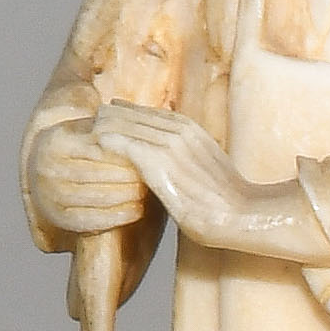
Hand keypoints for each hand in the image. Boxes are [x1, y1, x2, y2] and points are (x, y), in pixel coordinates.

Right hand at [26, 116, 149, 236]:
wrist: (59, 175)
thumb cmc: (88, 150)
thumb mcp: (91, 131)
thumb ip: (109, 124)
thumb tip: (141, 112)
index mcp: (55, 141)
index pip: (99, 146)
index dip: (128, 150)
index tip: (152, 153)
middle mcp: (47, 168)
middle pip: (98, 173)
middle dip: (131, 175)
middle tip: (157, 175)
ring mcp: (50, 195)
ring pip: (98, 196)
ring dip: (128, 195)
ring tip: (150, 190)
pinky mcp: (59, 218)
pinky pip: (93, 220)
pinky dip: (119, 215)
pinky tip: (138, 209)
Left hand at [88, 102, 329, 264]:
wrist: (242, 216)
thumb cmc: (229, 204)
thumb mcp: (209, 173)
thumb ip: (190, 163)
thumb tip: (175, 170)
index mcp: (196, 132)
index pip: (155, 114)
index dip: (132, 114)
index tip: (113, 117)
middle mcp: (183, 132)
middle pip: (137, 115)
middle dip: (113, 116)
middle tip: (92, 120)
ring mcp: (171, 146)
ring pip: (126, 125)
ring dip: (105, 126)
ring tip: (86, 129)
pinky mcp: (160, 163)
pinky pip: (124, 144)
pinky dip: (108, 141)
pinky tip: (95, 143)